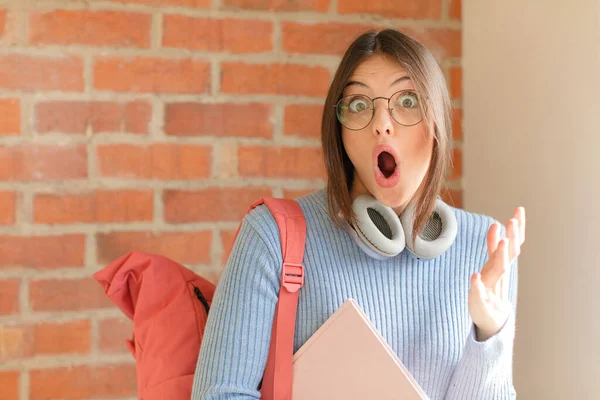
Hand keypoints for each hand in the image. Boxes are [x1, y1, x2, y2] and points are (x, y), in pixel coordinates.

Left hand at [468, 207, 525, 340]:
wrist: (491, 321)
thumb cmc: (492, 291)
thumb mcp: (492, 266)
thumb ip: (493, 246)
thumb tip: (495, 224)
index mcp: (501, 265)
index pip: (512, 244)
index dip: (516, 228)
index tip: (518, 210)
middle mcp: (498, 275)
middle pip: (508, 254)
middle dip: (511, 237)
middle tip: (512, 220)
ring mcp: (491, 288)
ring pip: (498, 271)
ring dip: (500, 256)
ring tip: (502, 242)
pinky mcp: (481, 302)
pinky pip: (479, 292)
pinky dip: (477, 285)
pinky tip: (474, 277)